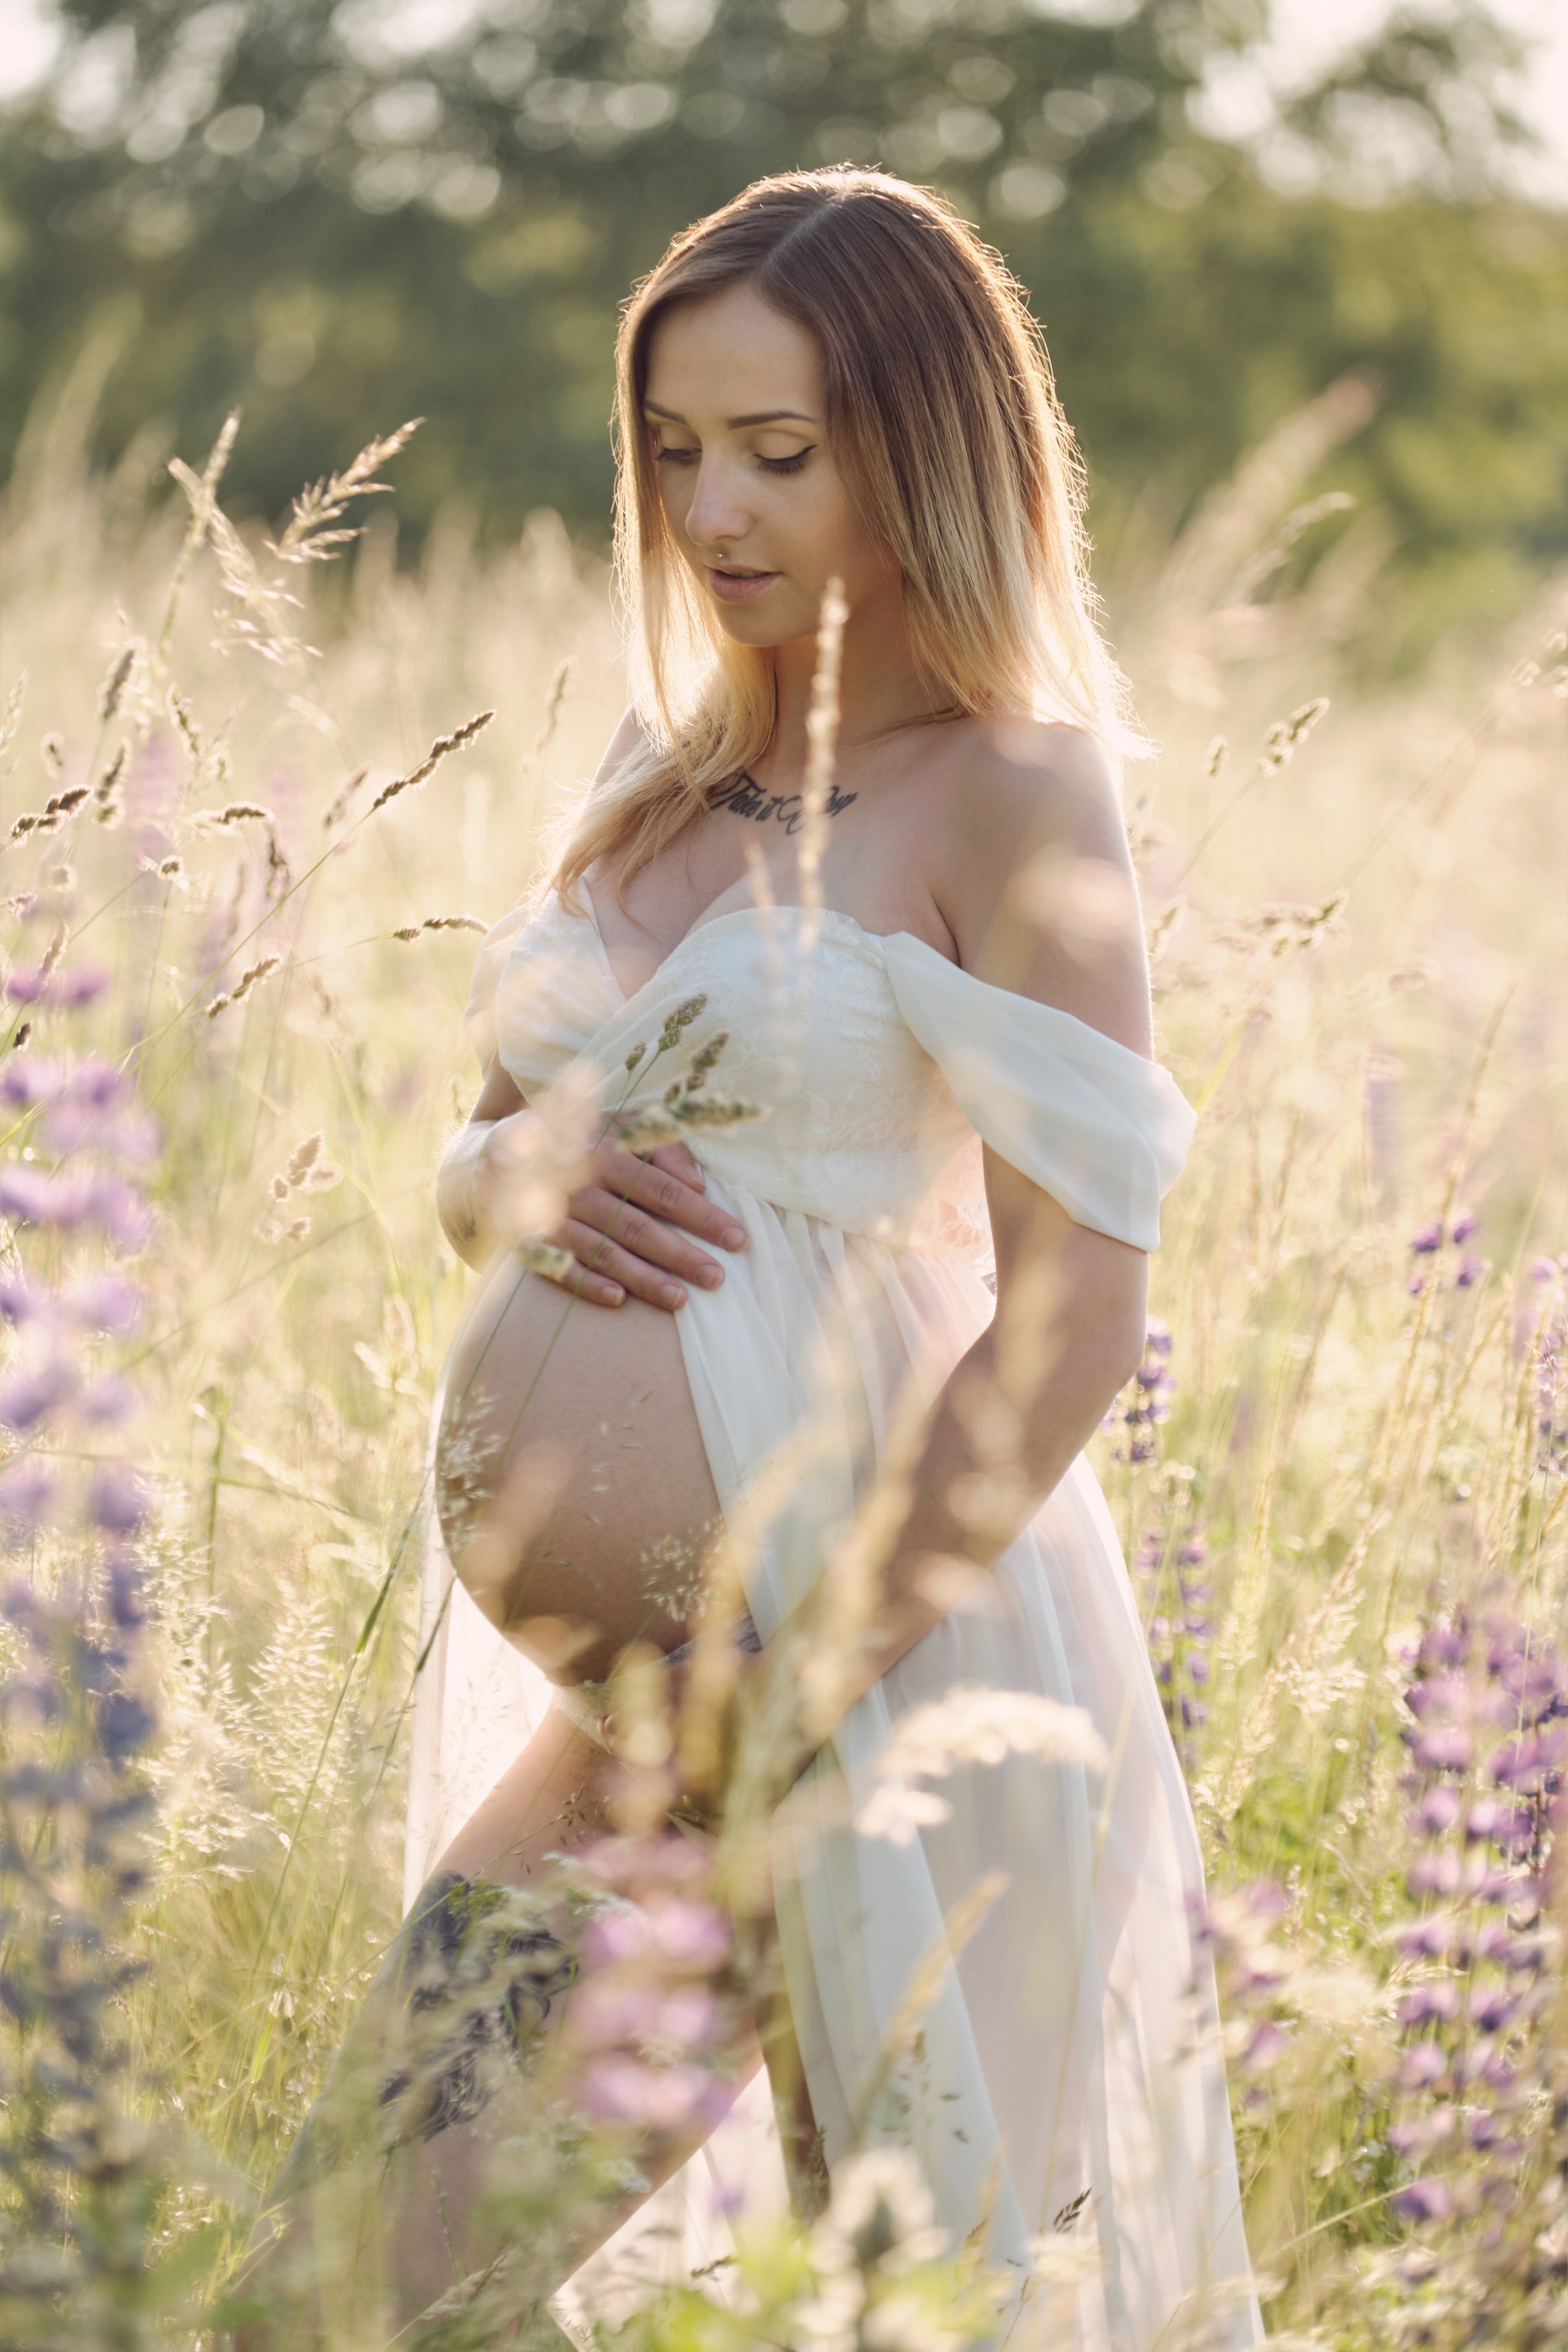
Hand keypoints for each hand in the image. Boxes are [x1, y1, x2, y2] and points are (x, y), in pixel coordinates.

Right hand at [494, 1127, 747, 1311]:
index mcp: (605, 1150)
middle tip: (718, 1279)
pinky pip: (560, 1267)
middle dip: (681, 1254)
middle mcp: (577, 1182)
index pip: (664, 1188)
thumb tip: (699, 1182)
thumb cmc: (580, 1142)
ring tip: (682, 1300)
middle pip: (638, 1224)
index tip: (738, 1239)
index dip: (703, 1214)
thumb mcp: (620, 1128)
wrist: (496, 1158)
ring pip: (604, 1251)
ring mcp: (550, 1213)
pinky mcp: (528, 1239)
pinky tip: (619, 1302)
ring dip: (643, 1278)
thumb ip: (662, 1146)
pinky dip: (588, 1283)